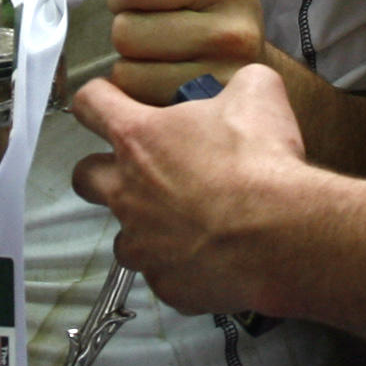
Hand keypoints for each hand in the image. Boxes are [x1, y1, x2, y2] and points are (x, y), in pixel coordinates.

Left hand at [72, 64, 316, 316]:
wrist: (281, 236)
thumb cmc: (261, 163)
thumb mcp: (259, 94)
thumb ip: (239, 83)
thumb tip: (244, 85)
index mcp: (139, 139)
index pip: (90, 104)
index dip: (98, 96)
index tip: (110, 98)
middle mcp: (127, 191)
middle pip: (85, 176)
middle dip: (102, 170)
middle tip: (139, 167)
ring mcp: (142, 242)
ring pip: (123, 235)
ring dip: (146, 225)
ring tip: (185, 220)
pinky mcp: (164, 283)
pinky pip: (161, 273)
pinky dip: (180, 264)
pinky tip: (211, 254)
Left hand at [94, 0, 260, 101]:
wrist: (246, 69)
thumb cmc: (203, 5)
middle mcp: (234, 30)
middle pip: (126, 31)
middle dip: (127, 29)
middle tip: (152, 31)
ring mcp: (222, 79)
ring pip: (127, 71)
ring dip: (130, 64)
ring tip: (157, 58)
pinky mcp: (204, 114)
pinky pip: (135, 103)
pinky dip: (136, 94)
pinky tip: (160, 83)